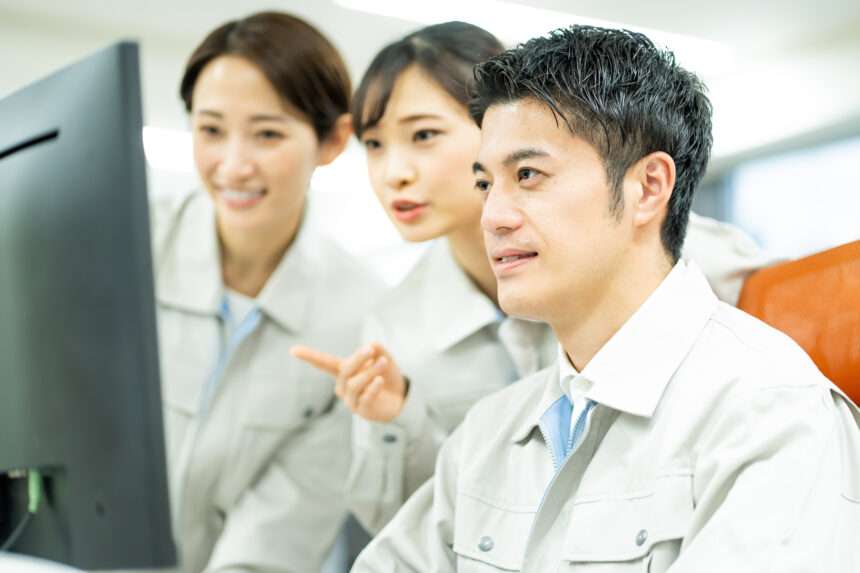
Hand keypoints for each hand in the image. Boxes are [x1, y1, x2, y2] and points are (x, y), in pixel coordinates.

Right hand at [290, 342, 407, 422]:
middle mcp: (343, 386)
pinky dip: (372, 388)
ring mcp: (351, 400)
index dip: (309, 356)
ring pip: (355, 384)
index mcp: (344, 371)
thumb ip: (378, 350)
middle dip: (357, 358)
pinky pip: (364, 398)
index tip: (292, 350)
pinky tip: (380, 381)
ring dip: (370, 372)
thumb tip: (373, 344)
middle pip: (345, 370)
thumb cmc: (386, 375)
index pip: (323, 363)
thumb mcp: (384, 358)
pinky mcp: (362, 411)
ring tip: (383, 362)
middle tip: (370, 349)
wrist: (400, 398)